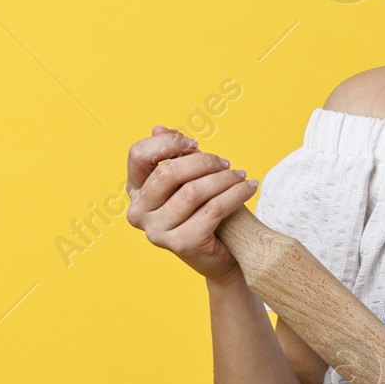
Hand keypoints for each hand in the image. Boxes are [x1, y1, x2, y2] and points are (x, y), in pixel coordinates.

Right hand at [125, 125, 256, 282]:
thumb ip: (174, 156)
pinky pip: (213, 209)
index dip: (168, 143)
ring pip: (193, 191)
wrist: (225, 255)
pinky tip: (249, 188)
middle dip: (203, 162)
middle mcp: (138, 213)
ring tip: (241, 176)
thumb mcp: (189, 180)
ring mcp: (156, 232)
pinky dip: (236, 194)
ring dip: (224, 179)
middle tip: (226, 164)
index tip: (195, 144)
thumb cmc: (206, 211)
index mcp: (135, 192)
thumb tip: (158, 128)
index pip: (138, 154)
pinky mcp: (181, 245)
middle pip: (168, 172)